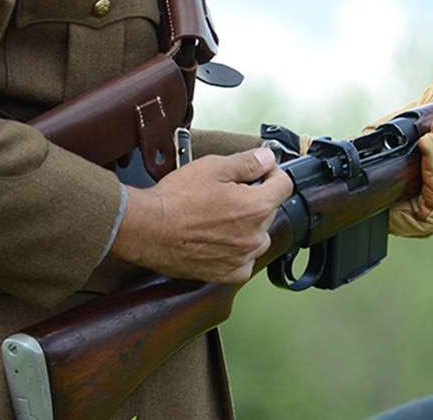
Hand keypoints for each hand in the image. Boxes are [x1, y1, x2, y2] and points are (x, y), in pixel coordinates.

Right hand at [110, 147, 291, 283]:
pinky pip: (244, 261)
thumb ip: (247, 162)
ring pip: (257, 236)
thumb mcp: (213, 167)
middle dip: (255, 198)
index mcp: (256, 207)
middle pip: (269, 210)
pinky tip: (218, 239)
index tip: (260, 171)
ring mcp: (242, 258)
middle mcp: (255, 236)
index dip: (272, 173)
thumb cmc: (176, 199)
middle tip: (227, 192)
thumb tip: (268, 158)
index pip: (284, 185)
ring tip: (218, 216)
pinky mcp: (227, 274)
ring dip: (247, 226)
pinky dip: (236, 251)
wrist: (148, 229)